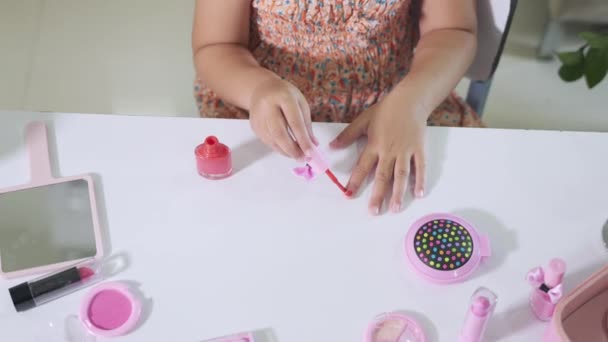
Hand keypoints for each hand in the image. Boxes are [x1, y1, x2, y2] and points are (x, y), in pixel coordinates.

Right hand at [249, 78, 317, 159]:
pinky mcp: (254, 125)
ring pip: (272, 140)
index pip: (294, 122)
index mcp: (284, 97)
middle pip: (279, 133)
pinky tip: (287, 150)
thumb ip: (307, 124)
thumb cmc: (285, 95)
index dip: (303, 139)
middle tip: (303, 159)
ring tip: (298, 156)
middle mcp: (268, 106)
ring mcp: (258, 116)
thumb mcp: (300, 103)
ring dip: (286, 151)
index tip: (311, 152)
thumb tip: (313, 145)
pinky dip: (278, 148)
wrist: (262, 89)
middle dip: (292, 149)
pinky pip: (267, 141)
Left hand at [330, 95, 426, 214]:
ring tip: (394, 208)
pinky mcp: (418, 149)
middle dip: (377, 195)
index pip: (363, 167)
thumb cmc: (386, 109)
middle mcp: (389, 151)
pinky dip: (420, 180)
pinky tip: (418, 194)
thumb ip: (348, 135)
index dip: (355, 182)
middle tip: (374, 212)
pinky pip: (420, 167)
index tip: (349, 195)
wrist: (410, 100)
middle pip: (382, 176)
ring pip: (401, 175)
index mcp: (374, 144)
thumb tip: (332, 147)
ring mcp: (405, 151)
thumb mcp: (363, 120)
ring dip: (398, 193)